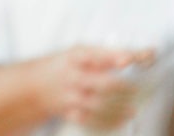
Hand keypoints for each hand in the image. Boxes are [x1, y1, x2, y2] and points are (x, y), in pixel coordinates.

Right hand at [35, 45, 153, 130]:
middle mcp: (73, 76)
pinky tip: (121, 120)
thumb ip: (105, 55)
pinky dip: (108, 121)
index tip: (128, 59)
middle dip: (122, 87)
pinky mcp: (69, 112)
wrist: (33, 86)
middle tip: (140, 88)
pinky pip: (90, 120)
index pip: (95, 54)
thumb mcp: (77, 53)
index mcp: (74, 57)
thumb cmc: (63, 66)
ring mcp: (70, 96)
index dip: (113, 57)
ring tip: (133, 109)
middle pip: (100, 83)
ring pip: (98, 104)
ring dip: (118, 108)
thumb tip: (141, 55)